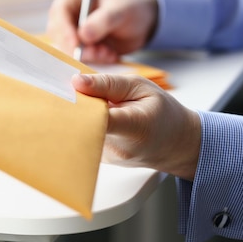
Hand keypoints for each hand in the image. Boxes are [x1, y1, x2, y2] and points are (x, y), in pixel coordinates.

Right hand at [46, 0, 158, 62]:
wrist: (141, 23)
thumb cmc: (130, 9)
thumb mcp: (121, 11)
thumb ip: (103, 21)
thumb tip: (83, 35)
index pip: (59, 12)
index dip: (64, 29)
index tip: (75, 45)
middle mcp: (67, 15)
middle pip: (58, 34)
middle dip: (76, 48)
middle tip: (99, 53)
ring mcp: (71, 32)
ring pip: (67, 49)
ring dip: (88, 56)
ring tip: (109, 52)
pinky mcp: (78, 48)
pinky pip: (78, 58)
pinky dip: (94, 60)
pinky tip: (110, 55)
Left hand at [72, 73, 199, 179]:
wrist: (174, 144)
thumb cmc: (160, 111)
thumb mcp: (140, 87)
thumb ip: (108, 84)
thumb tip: (76, 81)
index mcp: (134, 126)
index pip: (100, 120)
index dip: (80, 104)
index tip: (67, 91)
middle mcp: (119, 147)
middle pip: (83, 125)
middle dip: (74, 106)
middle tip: (71, 90)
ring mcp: (108, 157)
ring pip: (81, 131)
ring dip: (80, 114)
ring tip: (90, 103)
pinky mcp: (100, 159)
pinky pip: (84, 137)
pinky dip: (84, 124)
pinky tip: (93, 116)